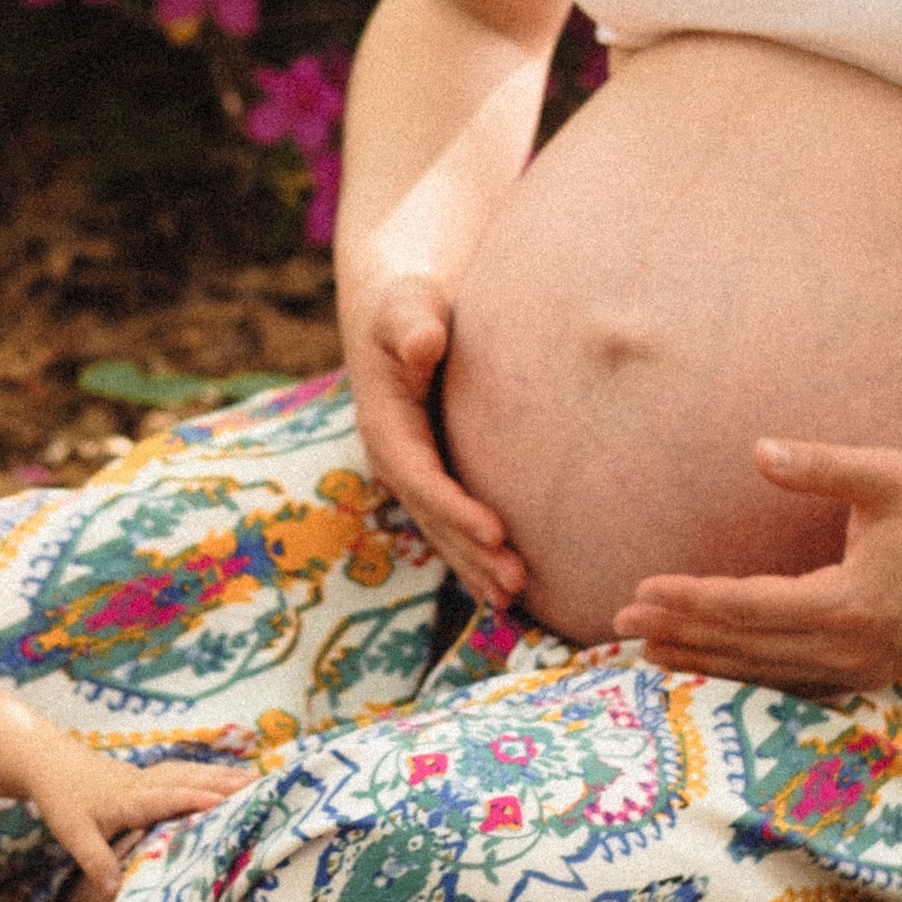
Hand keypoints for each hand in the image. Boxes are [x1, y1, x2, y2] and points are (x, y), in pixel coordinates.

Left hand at [22, 739, 247, 901]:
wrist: (51, 765)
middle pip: (190, 780)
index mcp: (131, 798)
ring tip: (256, 781)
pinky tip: (227, 778)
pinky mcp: (151, 775)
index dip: (194, 799)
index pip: (167, 797)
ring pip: (192, 772)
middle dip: (224, 783)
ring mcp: (150, 776)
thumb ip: (95, 860)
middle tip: (260, 788)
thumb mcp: (73, 833)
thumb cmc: (64, 800)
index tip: (223, 802)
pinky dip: (210, 773)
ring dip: (224, 776)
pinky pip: (186, 772)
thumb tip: (114, 891)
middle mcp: (146, 783)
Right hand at [344, 273, 523, 610]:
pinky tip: (507, 586)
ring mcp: (413, 472)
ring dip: (474, 565)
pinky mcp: (434, 475)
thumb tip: (423, 342)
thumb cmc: (410, 304)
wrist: (402, 312)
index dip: (455, 508)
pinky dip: (475, 555)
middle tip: (517, 581)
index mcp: (385, 425)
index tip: (496, 532)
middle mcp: (394, 458)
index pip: (421, 477)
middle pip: (433, 517)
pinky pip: (452, 524)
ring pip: (442, 530)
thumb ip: (411, 321)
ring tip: (514, 597)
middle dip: (471, 552)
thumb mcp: (406, 304)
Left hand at [613, 438, 901, 694]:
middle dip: (681, 633)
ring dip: (705, 660)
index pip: (749, 607)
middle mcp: (851, 650)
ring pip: (765, 672)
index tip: (643, 590)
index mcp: (851, 604)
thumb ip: (819, 464)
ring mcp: (861, 670)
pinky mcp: (868, 674)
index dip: (692, 600)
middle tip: (621, 622)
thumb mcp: (884, 474)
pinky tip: (710, 665)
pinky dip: (745, 673)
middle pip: (747, 647)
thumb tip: (758, 449)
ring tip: (649, 650)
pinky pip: (791, 681)